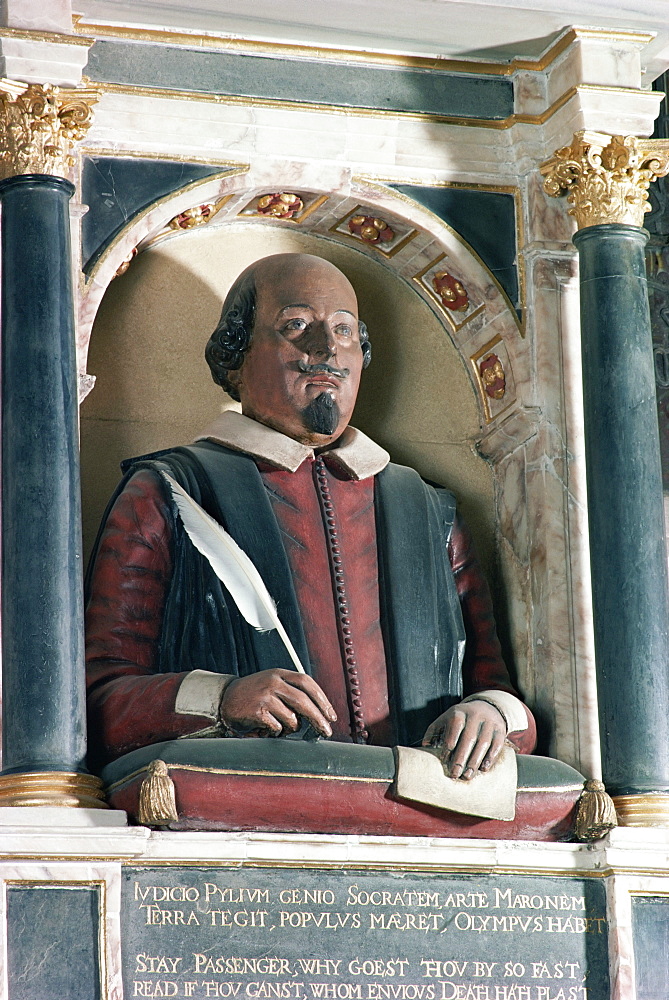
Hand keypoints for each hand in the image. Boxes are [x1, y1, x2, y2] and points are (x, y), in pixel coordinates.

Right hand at [219, 669, 336, 737]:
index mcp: (280, 674)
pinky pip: (277, 728)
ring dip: (290, 728)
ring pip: (292, 718)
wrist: (224, 699)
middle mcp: (273, 682)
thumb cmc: (253, 695)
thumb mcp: (273, 685)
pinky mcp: (256, 711)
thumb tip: (318, 713)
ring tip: (280, 728)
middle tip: (326, 731)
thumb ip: (292, 693)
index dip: (322, 700)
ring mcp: (264, 696)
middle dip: (318, 719)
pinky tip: (266, 729)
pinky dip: (275, 733)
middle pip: (304, 701)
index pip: (307, 683)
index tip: (331, 715)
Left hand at [422, 700, 506, 779]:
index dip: (449, 745)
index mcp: (459, 712)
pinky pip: (497, 745)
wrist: (486, 707)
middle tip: (455, 774)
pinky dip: (490, 758)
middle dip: (461, 757)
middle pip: (469, 738)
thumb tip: (425, 747)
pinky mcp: (500, 730)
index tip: (444, 760)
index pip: (454, 728)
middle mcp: (475, 716)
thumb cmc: (461, 718)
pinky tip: (483, 769)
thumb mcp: (446, 719)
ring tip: (468, 776)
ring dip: (475, 761)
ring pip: (483, 743)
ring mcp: (489, 723)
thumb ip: (434, 731)